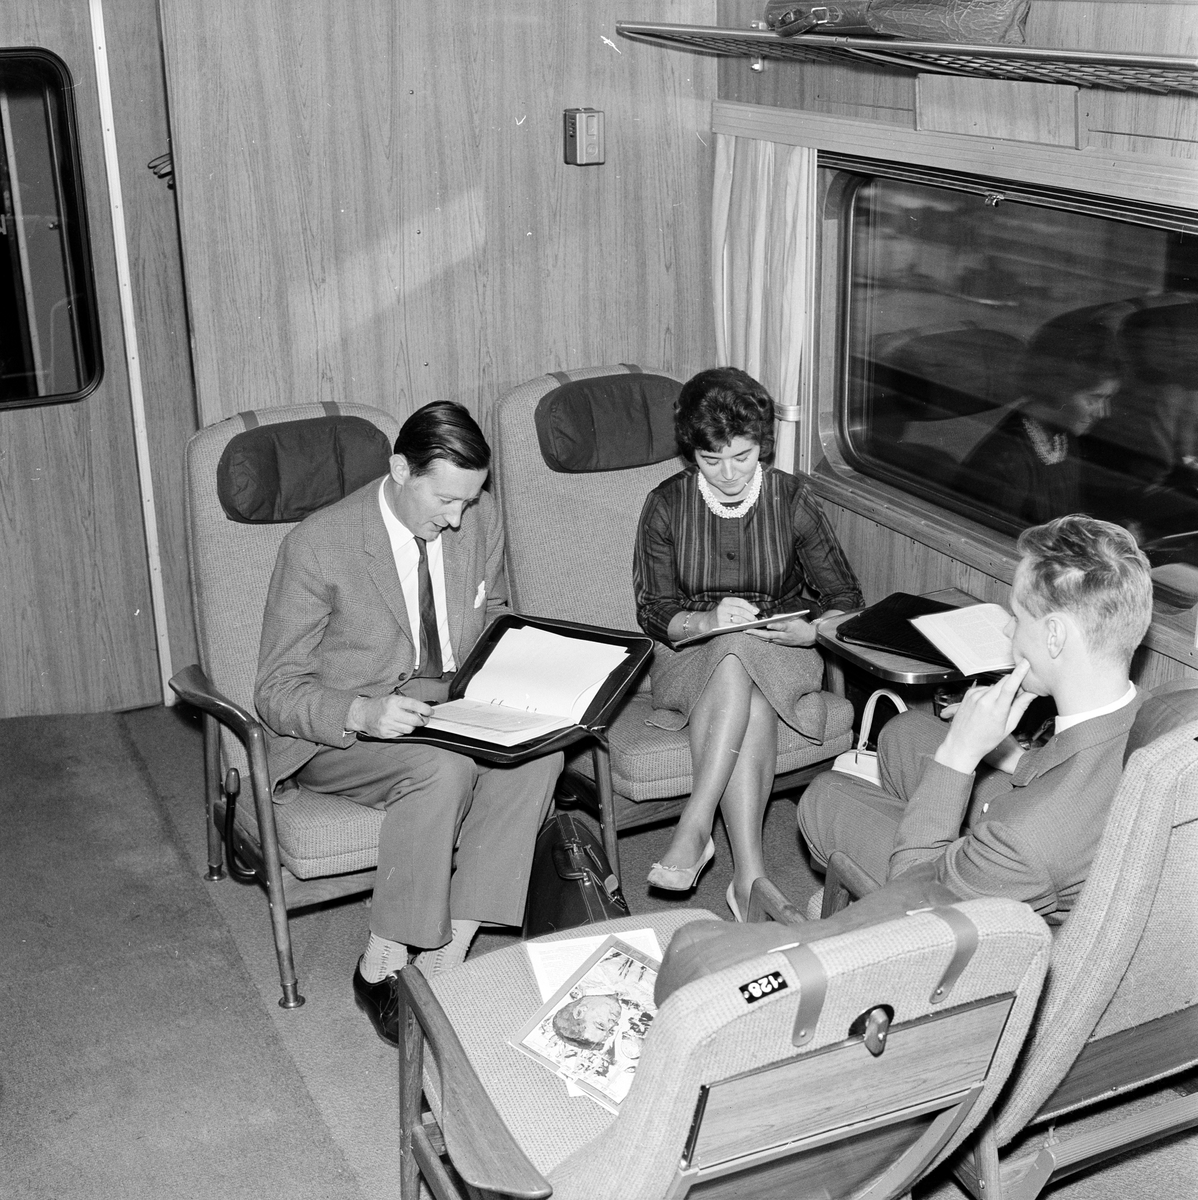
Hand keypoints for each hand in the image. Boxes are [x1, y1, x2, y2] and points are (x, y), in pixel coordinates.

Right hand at [347, 693, 433, 738]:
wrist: (362, 714)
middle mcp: (390, 713)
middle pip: (415, 721)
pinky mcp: (385, 734)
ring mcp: (387, 725)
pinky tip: (398, 725)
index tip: (430, 711)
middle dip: (423, 720)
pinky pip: (401, 734)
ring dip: (412, 726)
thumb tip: (423, 710)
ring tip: (408, 722)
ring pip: (409, 729)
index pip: (414, 705)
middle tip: (424, 719)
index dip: (426, 709)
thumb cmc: (379, 705)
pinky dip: (403, 730)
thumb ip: (407, 704)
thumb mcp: (392, 698)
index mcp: (393, 701)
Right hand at [712, 596, 758, 629]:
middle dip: (750, 616)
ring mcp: (721, 617)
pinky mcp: (721, 625)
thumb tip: (756, 610)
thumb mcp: (729, 606)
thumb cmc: (722, 613)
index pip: (740, 602)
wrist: (707, 621)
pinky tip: (745, 627)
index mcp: (726, 601)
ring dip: (747, 622)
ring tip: (752, 624)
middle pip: (741, 611)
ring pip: (739, 620)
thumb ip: (741, 606)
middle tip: (755, 620)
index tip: (756, 611)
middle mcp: (723, 608)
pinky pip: (734, 626)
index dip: (750, 607)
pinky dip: (741, 627)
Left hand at [747, 615, 817, 646]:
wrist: (808, 637)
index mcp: (790, 627)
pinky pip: (769, 641)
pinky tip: (753, 635)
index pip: (782, 626)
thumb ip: (783, 617)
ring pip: (767, 639)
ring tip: (747, 632)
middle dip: (758, 633)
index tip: (767, 624)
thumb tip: (771, 618)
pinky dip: (761, 638)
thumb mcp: (795, 618)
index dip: (775, 626)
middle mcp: (785, 636)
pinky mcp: (780, 643)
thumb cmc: (801, 626)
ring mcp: (782, 641)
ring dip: (757, 636)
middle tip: (748, 630)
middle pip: (770, 635)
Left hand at [934, 659, 1035, 774]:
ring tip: (997, 708)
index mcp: (997, 709)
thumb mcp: (1008, 726)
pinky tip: (987, 707)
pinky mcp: (969, 693)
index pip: (1010, 686)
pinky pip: (985, 688)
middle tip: (1017, 695)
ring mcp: (974, 695)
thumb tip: (1031, 693)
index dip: (1019, 673)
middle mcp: (984, 700)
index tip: (1026, 664)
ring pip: (995, 686)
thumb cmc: (986, 739)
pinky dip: (990, 694)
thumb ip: (1020, 707)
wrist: (962, 743)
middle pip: (1004, 681)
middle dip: (1013, 683)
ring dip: (1001, 691)